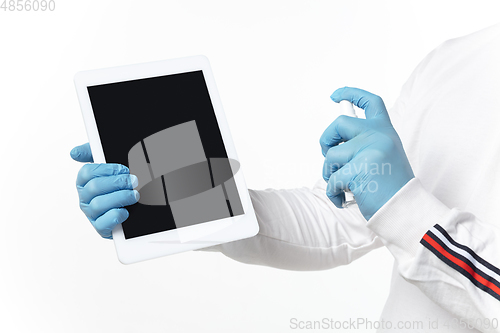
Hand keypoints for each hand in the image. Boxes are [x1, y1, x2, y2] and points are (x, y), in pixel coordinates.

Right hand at [70, 143, 139, 238]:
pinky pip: (103, 224)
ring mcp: (92, 213)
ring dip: (120, 198)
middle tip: (133, 181)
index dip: (107, 170)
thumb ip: (93, 152)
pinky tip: (126, 211)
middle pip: (94, 187)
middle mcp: (85, 197)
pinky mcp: (101, 228)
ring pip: (98, 204)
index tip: (123, 169)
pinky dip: (116, 216)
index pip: (87, 172)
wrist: (136, 208)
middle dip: (117, 183)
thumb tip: (75, 152)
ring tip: (134, 195)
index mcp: (84, 181)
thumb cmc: (119, 185)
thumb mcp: (110, 166)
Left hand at [320, 87, 413, 219]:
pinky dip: (333, 193)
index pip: (370, 102)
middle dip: (326, 139)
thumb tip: (334, 144)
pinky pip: (333, 179)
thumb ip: (365, 143)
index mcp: (385, 131)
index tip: (336, 95)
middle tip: (327, 153)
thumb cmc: (391, 187)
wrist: (405, 210)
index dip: (351, 93)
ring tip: (342, 185)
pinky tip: (344, 199)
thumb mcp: (384, 156)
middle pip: (339, 123)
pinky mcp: (359, 169)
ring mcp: (369, 151)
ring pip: (331, 155)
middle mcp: (378, 136)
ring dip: (329, 173)